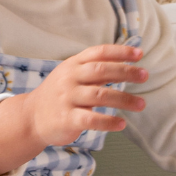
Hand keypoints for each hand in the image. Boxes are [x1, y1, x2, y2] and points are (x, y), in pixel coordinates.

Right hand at [0, 44, 146, 175]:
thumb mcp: (72, 74)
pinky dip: (108, 122)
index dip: (120, 51)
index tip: (139, 54)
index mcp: (74, 64)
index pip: (99, 53)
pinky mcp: (66, 119)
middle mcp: (70, 78)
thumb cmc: (60, 94)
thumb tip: (128, 63)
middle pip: (101, 70)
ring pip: (100, 95)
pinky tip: (122, 124)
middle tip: (145, 75)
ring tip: (141, 104)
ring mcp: (67, 98)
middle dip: (126, 72)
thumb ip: (96, 68)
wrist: (31, 117)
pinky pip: (90, 119)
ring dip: (124, 99)